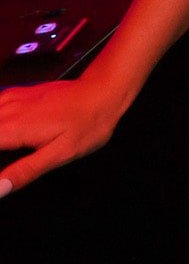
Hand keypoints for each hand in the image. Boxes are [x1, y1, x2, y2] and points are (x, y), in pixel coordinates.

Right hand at [0, 77, 124, 194]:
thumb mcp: (61, 154)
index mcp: (12, 128)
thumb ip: (25, 171)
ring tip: (8, 153)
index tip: (0, 171)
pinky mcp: (15, 94)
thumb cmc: (87, 124)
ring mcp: (9, 99)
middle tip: (4, 164)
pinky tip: (5, 136)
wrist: (104, 92)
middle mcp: (6, 110)